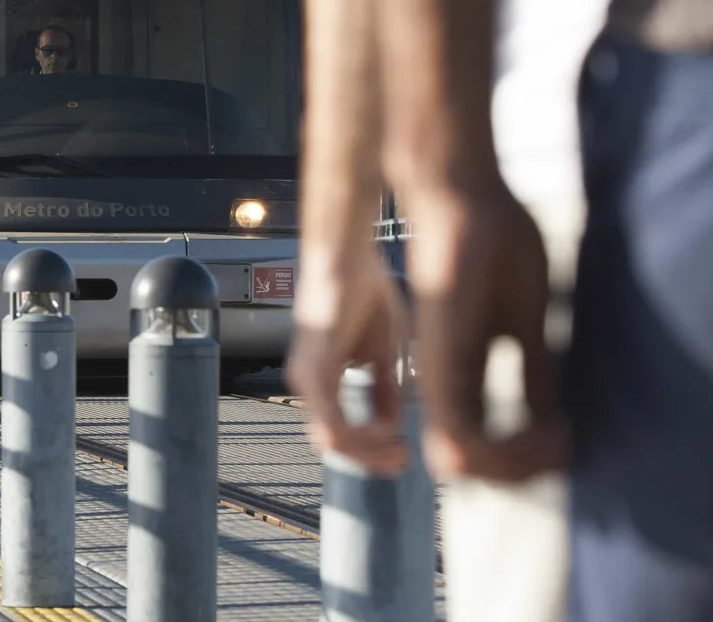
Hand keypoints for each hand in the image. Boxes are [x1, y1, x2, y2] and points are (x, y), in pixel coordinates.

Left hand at [288, 236, 409, 472]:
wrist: (350, 253)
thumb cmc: (365, 291)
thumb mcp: (385, 351)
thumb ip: (386, 387)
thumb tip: (394, 425)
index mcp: (321, 379)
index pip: (341, 435)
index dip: (373, 452)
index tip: (407, 452)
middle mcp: (306, 383)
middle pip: (335, 447)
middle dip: (372, 460)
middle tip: (406, 460)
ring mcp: (305, 378)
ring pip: (332, 441)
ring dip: (369, 452)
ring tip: (401, 448)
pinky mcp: (313, 369)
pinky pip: (332, 422)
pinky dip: (362, 435)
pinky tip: (388, 431)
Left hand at [400, 182, 565, 482]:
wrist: (462, 194)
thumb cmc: (493, 242)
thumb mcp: (525, 321)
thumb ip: (532, 371)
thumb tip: (553, 417)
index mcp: (461, 375)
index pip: (487, 448)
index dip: (531, 459)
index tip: (571, 440)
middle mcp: (445, 382)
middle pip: (479, 465)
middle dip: (529, 468)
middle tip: (567, 446)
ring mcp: (438, 374)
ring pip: (468, 462)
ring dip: (522, 463)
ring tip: (562, 439)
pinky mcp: (439, 362)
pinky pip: (461, 438)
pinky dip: (508, 449)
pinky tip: (553, 428)